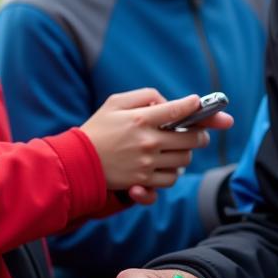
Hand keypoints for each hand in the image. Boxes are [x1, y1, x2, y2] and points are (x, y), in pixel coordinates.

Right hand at [82, 90, 232, 195]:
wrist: (77, 162)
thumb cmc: (98, 128)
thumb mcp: (115, 102)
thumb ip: (144, 96)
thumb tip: (167, 103)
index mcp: (141, 119)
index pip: (178, 109)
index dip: (195, 106)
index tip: (199, 103)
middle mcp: (148, 141)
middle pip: (192, 138)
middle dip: (200, 134)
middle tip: (197, 132)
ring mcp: (147, 163)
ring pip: (185, 159)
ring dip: (185, 153)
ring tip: (178, 148)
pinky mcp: (143, 181)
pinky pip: (171, 179)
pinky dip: (172, 172)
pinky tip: (166, 164)